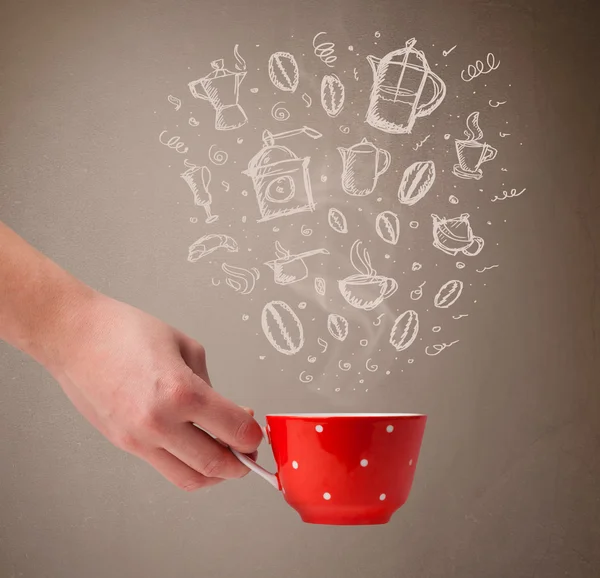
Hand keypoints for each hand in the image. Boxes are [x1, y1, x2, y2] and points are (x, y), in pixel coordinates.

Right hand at [49, 292, 262, 490]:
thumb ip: (210, 385)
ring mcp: (138, 438)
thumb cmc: (125, 331)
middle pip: (216, 465)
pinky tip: (196, 448)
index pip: (233, 430)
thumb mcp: (186, 347)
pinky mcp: (124, 444)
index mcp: (181, 391)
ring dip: (216, 473)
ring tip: (225, 454)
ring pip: (190, 478)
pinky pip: (165, 468)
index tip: (257, 432)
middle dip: (242, 464)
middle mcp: (159, 422)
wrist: (75, 336)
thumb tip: (226, 413)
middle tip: (249, 451)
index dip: (254, 436)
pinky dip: (189, 466)